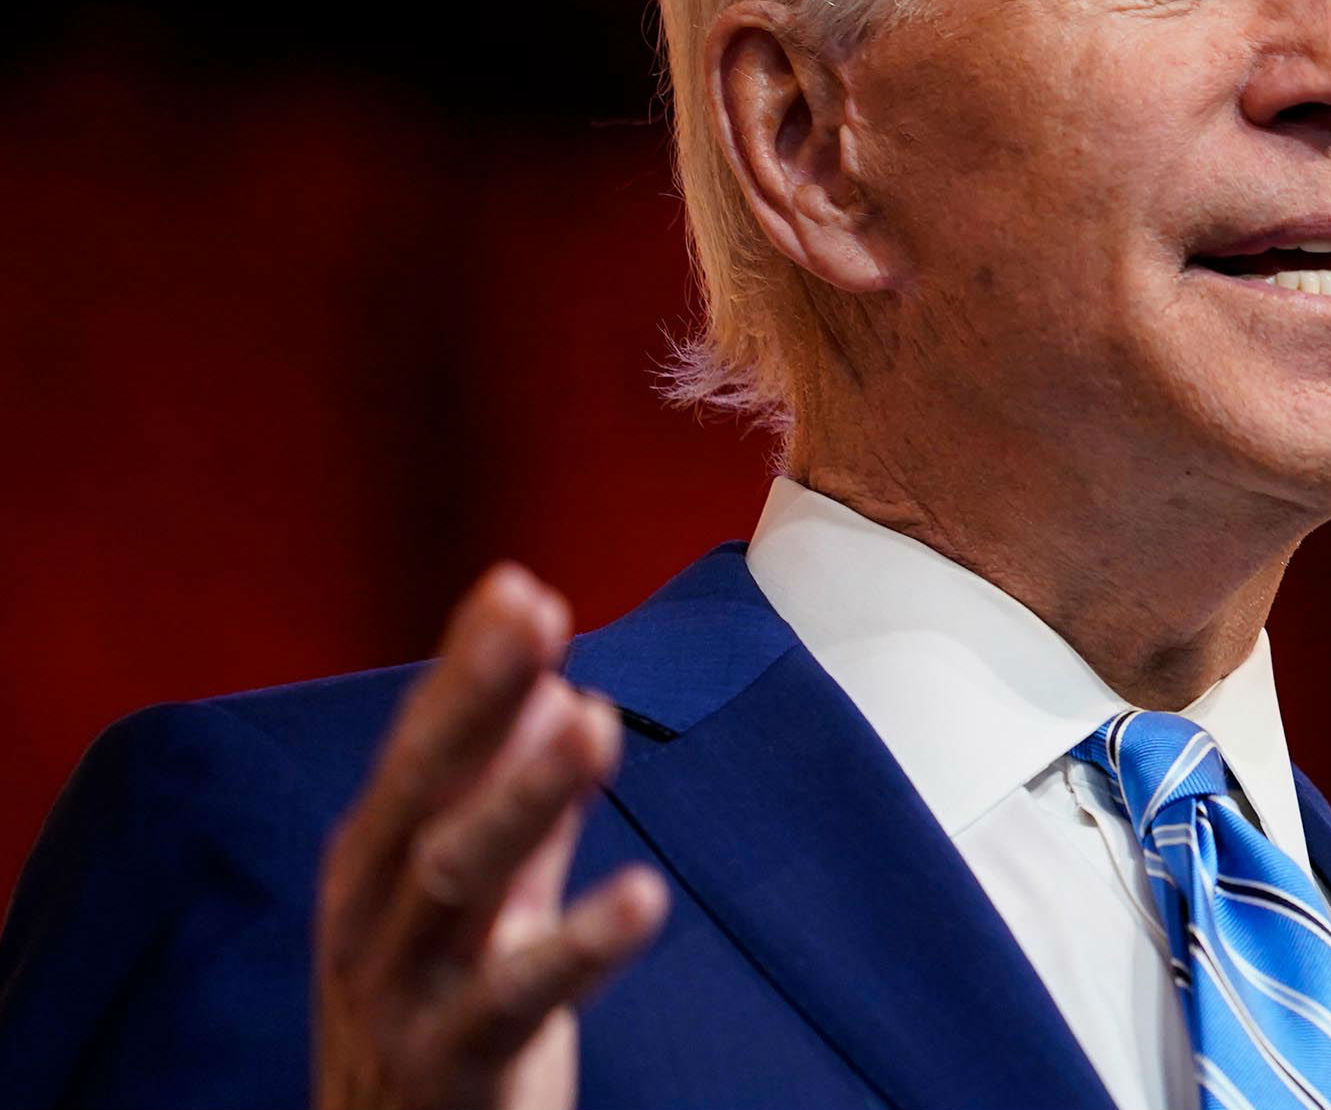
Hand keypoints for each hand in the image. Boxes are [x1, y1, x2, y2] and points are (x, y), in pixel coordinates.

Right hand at [315, 563, 668, 1108]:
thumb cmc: (438, 1028)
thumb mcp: (477, 907)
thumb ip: (514, 806)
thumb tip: (559, 687)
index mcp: (374, 866)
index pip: (418, 748)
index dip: (464, 669)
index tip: (518, 584)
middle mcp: (371, 919)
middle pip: (418, 795)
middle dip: (473, 702)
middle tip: (539, 616)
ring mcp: (402, 994)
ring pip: (452, 882)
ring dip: (522, 798)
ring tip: (592, 723)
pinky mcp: (449, 1068)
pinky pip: (512, 1001)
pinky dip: (576, 946)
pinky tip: (644, 896)